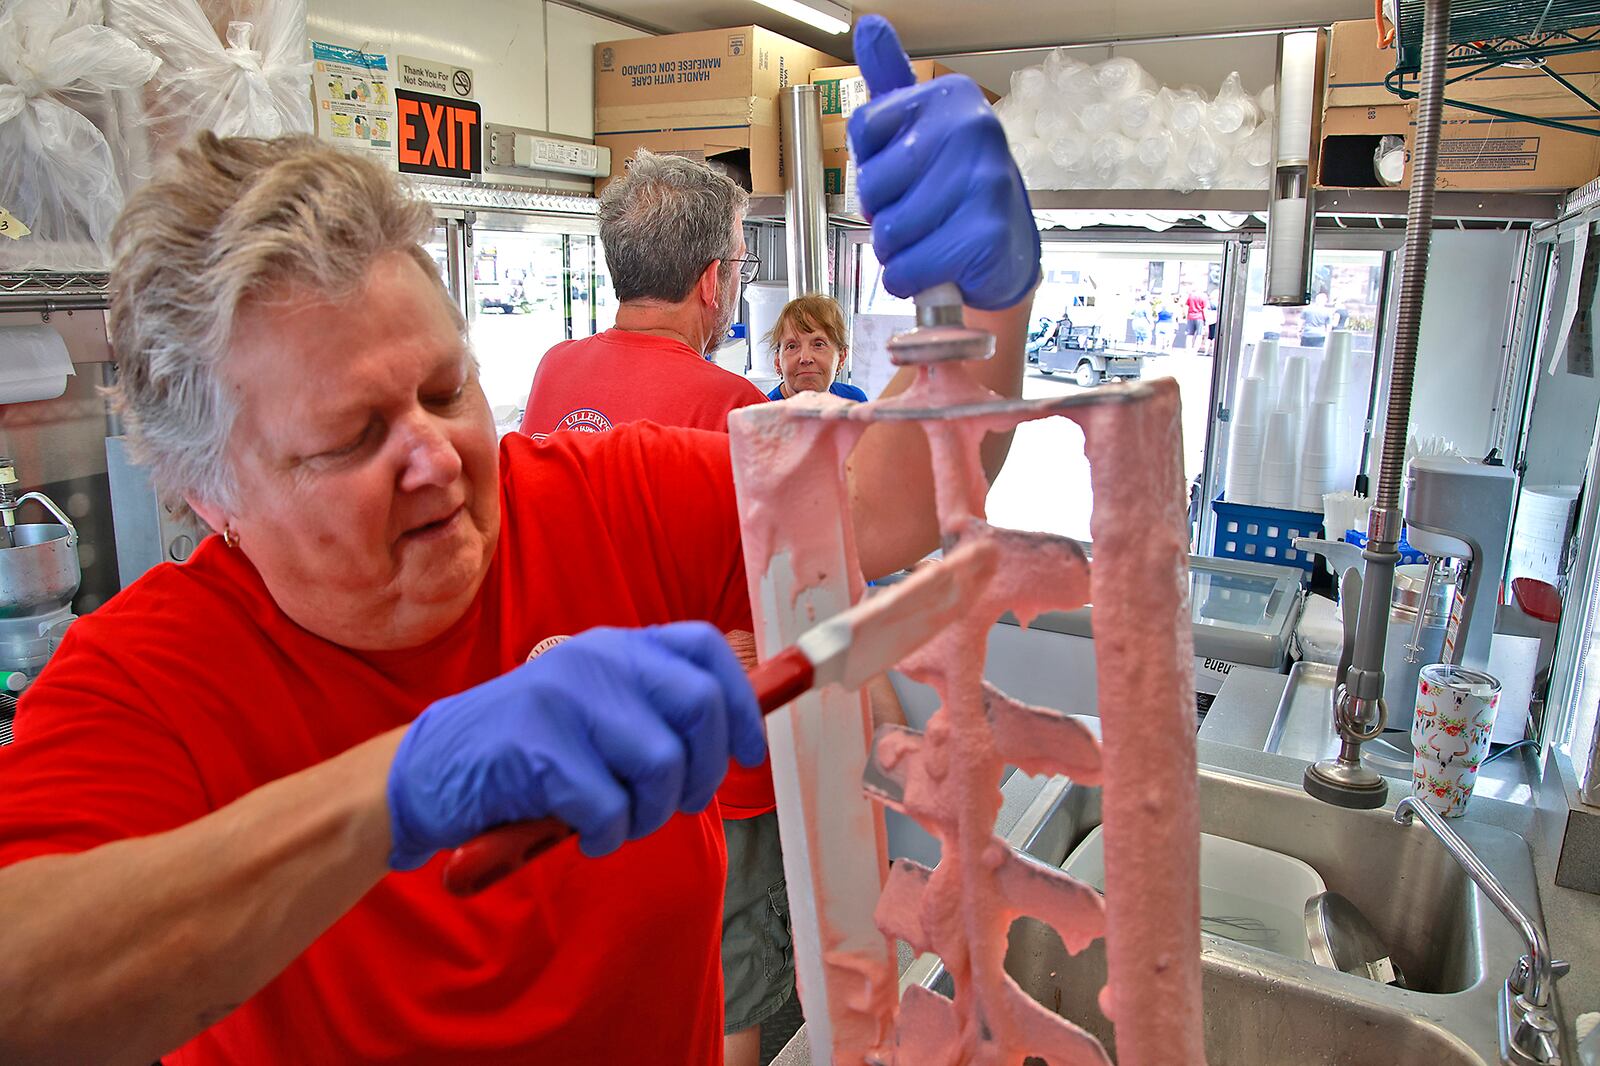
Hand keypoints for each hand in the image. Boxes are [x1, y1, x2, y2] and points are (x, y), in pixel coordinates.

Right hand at [385, 623, 765, 868]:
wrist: (427, 772)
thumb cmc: (525, 753)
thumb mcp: (593, 712)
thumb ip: (652, 712)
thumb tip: (733, 735)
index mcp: (617, 647)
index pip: (705, 648)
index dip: (742, 703)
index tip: (748, 752)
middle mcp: (596, 658)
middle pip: (700, 706)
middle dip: (703, 771)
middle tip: (678, 804)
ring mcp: (565, 697)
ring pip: (662, 764)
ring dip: (650, 813)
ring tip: (617, 822)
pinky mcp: (537, 746)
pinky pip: (610, 806)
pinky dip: (606, 835)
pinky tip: (582, 833)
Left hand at [846, 15, 1039, 310]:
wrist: (1008, 252)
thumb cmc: (956, 191)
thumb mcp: (923, 129)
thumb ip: (892, 81)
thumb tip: (870, 26)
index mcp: (951, 98)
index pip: (865, 129)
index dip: (874, 166)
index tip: (905, 173)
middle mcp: (972, 130)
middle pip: (872, 184)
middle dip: (884, 212)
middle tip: (919, 213)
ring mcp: (983, 182)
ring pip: (888, 231)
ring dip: (897, 250)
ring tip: (928, 240)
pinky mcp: (985, 236)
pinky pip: (908, 267)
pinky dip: (912, 278)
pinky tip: (936, 266)